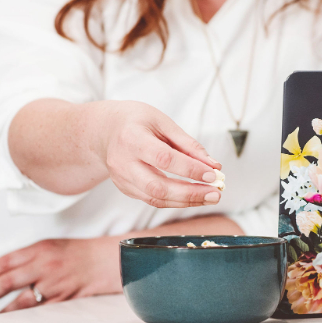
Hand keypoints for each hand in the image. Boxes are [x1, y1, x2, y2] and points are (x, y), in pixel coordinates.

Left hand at [0, 237, 121, 312]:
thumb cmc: (77, 252)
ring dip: (3, 309)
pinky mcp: (63, 299)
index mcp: (40, 249)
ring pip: (21, 301)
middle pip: (8, 282)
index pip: (5, 262)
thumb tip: (2, 271)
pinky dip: (24, 318)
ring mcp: (54, 284)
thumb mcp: (50, 245)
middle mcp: (44, 266)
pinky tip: (14, 321)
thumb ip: (28, 256)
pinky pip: (39, 311)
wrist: (106, 260)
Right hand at [97, 100, 222, 207]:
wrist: (106, 130)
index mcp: (132, 138)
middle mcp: (123, 162)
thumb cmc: (137, 121)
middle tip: (216, 194)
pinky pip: (153, 200)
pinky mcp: (125, 188)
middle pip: (158, 186)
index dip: (190, 169)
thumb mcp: (163, 122)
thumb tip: (213, 165)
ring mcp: (121, 178)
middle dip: (190, 193)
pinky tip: (193, 197)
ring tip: (210, 197)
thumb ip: (188, 144)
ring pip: (156, 198)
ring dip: (186, 201)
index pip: (164, 159)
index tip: (213, 174)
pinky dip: (175, 201)